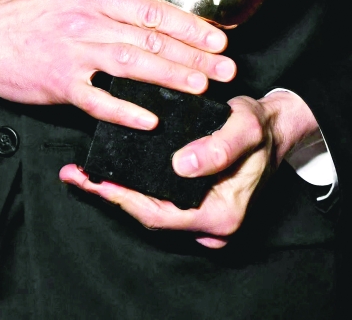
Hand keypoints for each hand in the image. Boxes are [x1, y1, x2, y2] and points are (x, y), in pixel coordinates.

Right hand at [0, 0, 235, 128]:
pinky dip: (127, 110)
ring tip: (202, 87)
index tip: (218, 39)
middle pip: (151, 38)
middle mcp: (87, 20)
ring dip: (172, 76)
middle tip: (226, 68)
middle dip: (194, 54)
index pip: (153, 10)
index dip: (190, 26)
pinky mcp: (59, 83)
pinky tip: (152, 117)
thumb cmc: (26, 15)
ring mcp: (73, 52)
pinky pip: (99, 100)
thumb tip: (149, 16)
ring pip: (134, 64)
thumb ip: (107, 4)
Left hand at [60, 89, 318, 246]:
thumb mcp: (245, 127)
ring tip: (81, 173)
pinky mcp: (194, 204)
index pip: (162, 214)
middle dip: (111, 196)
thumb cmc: (261, 125)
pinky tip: (108, 171)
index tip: (96, 180)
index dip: (125, 199)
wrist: (276, 127)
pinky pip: (159, 200)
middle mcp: (210, 226)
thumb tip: (182, 166)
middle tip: (75, 175)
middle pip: (150, 215)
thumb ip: (219, 148)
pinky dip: (132, 187)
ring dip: (117, 192)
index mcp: (222, 216)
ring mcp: (201, 218)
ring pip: (152, 209)